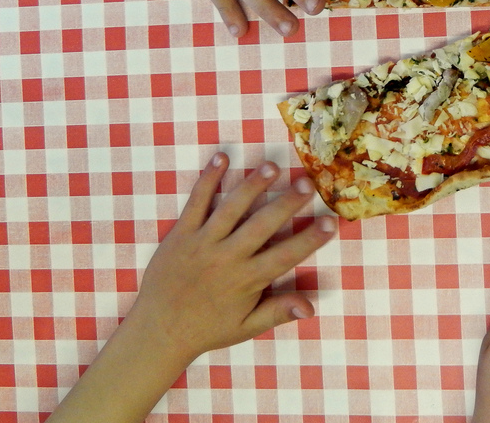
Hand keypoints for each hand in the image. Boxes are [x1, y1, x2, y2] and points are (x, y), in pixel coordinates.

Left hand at [128, 153, 336, 363]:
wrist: (158, 331)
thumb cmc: (207, 328)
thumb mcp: (246, 327)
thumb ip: (278, 312)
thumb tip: (311, 308)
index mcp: (246, 281)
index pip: (285, 256)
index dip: (310, 239)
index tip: (331, 222)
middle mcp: (226, 259)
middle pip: (261, 225)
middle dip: (286, 203)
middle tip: (307, 182)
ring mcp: (201, 243)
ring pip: (231, 208)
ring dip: (252, 185)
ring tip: (272, 166)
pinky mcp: (180, 233)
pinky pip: (196, 202)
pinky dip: (208, 179)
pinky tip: (222, 157)